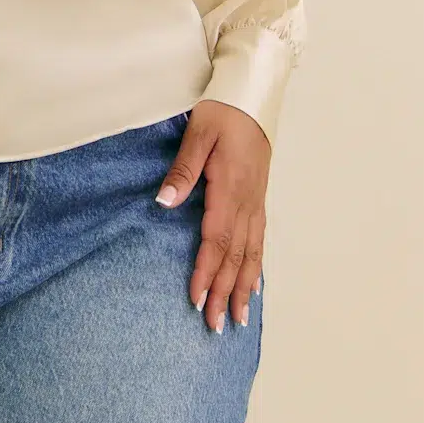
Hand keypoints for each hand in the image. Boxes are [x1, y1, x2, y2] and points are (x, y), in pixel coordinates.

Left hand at [155, 99, 269, 332]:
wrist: (251, 96)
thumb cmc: (222, 112)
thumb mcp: (197, 134)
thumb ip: (182, 171)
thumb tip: (163, 203)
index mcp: (230, 188)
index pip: (217, 240)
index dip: (207, 272)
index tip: (197, 300)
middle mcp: (247, 201)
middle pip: (236, 256)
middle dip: (226, 292)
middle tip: (216, 326)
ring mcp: (256, 200)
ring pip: (252, 252)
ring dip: (244, 287)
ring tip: (239, 318)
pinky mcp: (259, 196)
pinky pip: (260, 239)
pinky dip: (257, 265)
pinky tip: (255, 283)